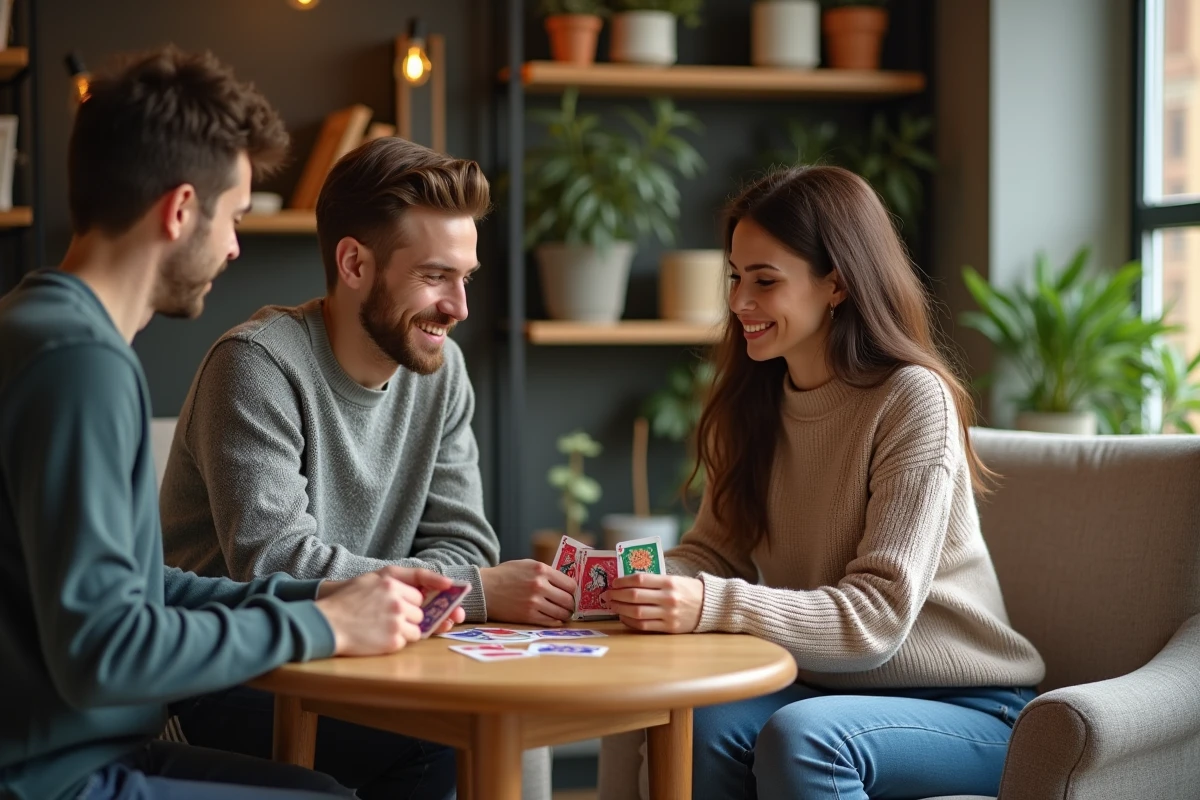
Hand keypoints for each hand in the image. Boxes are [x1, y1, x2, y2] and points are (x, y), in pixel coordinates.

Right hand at [318, 568, 464, 634]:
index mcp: (390, 582)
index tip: (450, 587)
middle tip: (389, 617)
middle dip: (410, 615)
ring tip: (382, 628)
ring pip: (418, 628)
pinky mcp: (393, 641)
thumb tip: (421, 590)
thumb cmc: (345, 602)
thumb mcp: (369, 579)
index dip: (433, 590)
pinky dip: (397, 641)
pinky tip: (379, 637)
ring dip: (406, 630)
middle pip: (420, 611)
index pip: (420, 590)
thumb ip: (395, 580)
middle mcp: (396, 600)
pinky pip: (407, 642)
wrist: (325, 624)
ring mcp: (396, 621)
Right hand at [479, 559, 576, 625]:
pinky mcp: (528, 616)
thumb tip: (565, 583)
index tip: (572, 593)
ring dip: (565, 614)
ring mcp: (534, 602)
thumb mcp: (527, 564)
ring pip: (561, 613)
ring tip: (564, 613)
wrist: (485, 589)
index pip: (570, 584)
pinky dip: (556, 621)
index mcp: (541, 570)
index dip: (573, 590)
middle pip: (568, 600)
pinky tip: (555, 619)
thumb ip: (546, 572)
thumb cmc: (506, 575)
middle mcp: (540, 586)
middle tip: (570, 605)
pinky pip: (550, 621)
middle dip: (571, 604)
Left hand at [605, 573, 703, 633]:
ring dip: (620, 609)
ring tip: (612, 605)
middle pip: (635, 596)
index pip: (640, 579)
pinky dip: (630, 621)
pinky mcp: (669, 628)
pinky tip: (624, 616)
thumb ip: (654, 581)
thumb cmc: (688, 591)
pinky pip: (644, 625)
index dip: (623, 581)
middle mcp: (668, 598)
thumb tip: (627, 583)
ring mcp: (668, 614)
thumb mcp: (674, 580)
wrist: (710, 607)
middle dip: (617, 595)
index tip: (614, 582)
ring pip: (637, 612)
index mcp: (669, 582)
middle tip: (607, 594)